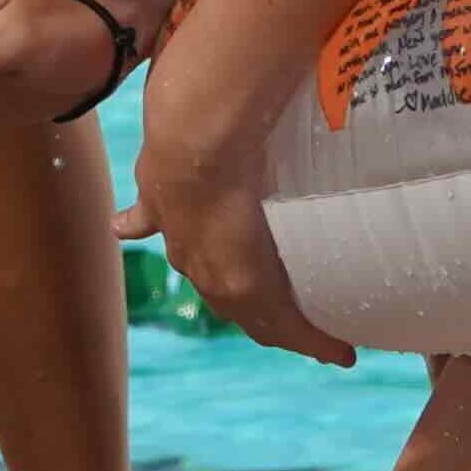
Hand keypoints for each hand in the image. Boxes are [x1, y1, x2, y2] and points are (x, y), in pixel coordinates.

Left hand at [118, 53, 343, 365]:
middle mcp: (193, 256)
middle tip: (282, 321)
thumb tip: (131, 202)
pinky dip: (313, 339)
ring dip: (284, 327)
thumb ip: (163, 168)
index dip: (215, 267)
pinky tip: (340, 353)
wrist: (194, 139)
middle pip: (225, 295)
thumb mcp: (169, 143)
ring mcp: (219, 276)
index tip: (230, 273)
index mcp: (173, 217)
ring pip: (255, 314)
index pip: (197, 255)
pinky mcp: (252, 287)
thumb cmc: (189, 117)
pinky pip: (287, 324)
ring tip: (317, 341)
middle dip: (251, 307)